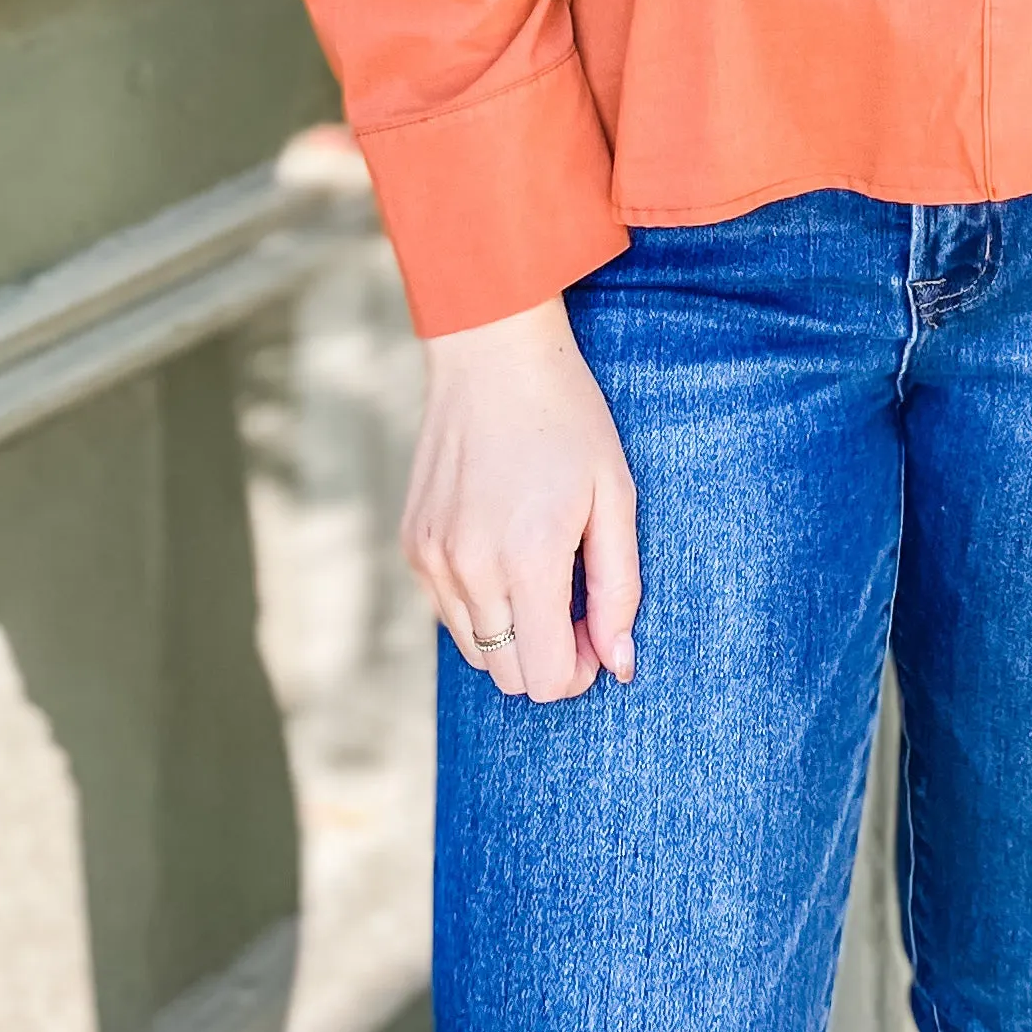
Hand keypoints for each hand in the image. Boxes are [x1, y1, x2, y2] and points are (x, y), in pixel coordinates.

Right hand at [402, 296, 640, 704]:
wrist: (491, 352)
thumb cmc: (567, 419)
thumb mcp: (614, 495)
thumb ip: (618, 590)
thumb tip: (619, 665)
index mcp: (527, 558)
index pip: (546, 679)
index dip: (581, 670)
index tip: (596, 630)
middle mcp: (470, 568)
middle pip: (508, 677)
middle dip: (548, 657)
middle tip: (573, 603)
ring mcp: (432, 558)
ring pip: (475, 652)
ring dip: (512, 634)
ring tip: (538, 571)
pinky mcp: (412, 544)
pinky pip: (447, 612)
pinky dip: (479, 604)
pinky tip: (502, 548)